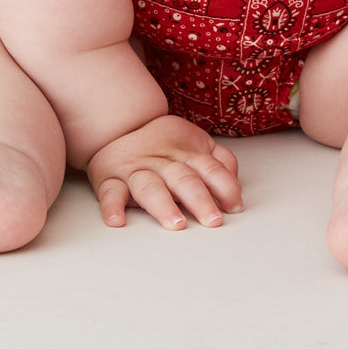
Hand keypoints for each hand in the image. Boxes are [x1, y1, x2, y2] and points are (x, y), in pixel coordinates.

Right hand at [86, 115, 243, 229]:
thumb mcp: (197, 145)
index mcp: (186, 153)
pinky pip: (109, 192)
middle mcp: (162, 162)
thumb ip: (221, 163)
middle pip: (183, 179)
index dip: (225, 187)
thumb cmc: (166, 144)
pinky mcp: (110, 179)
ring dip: (163, 204)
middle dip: (199, 199)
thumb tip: (237, 191)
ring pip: (150, 187)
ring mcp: (136, 170)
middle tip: (212, 219)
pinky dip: (112, 206)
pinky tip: (117, 220)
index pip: (211, 169)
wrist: (121, 125)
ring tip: (175, 223)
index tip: (234, 207)